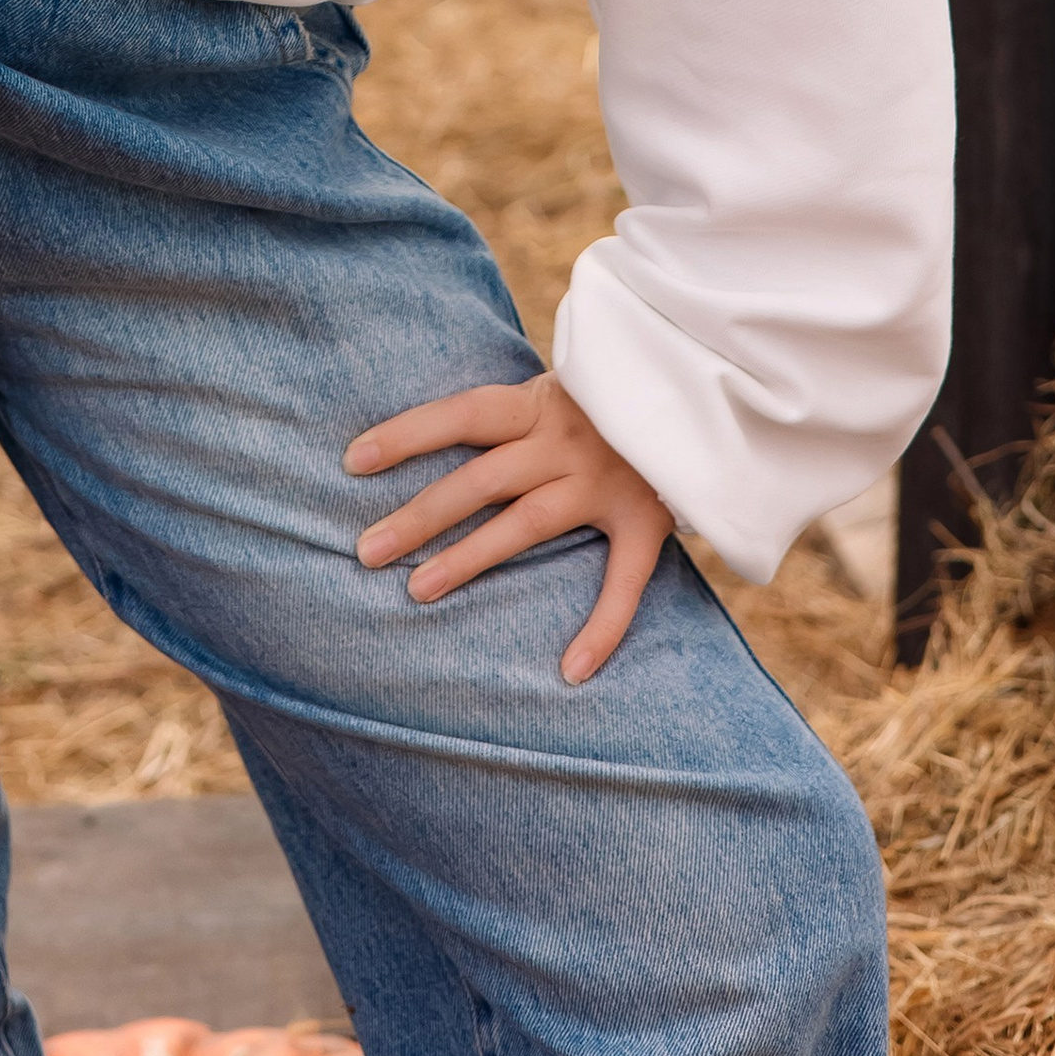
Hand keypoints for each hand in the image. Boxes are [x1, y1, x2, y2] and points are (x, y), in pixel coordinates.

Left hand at [345, 371, 671, 683]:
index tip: (352, 461)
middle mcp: (568, 440)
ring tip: (417, 589)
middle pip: (482, 479)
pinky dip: (602, 627)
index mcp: (541, 402)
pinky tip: (571, 670)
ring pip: (527, 523)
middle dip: (420, 515)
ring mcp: (608, 481)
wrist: (702, 393)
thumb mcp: (564, 386)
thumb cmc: (613, 397)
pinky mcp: (648, 520)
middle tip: (365, 551)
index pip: (463, 414)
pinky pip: (624, 581)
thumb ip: (514, 415)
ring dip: (470, 557)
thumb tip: (437, 436)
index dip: (408, 434)